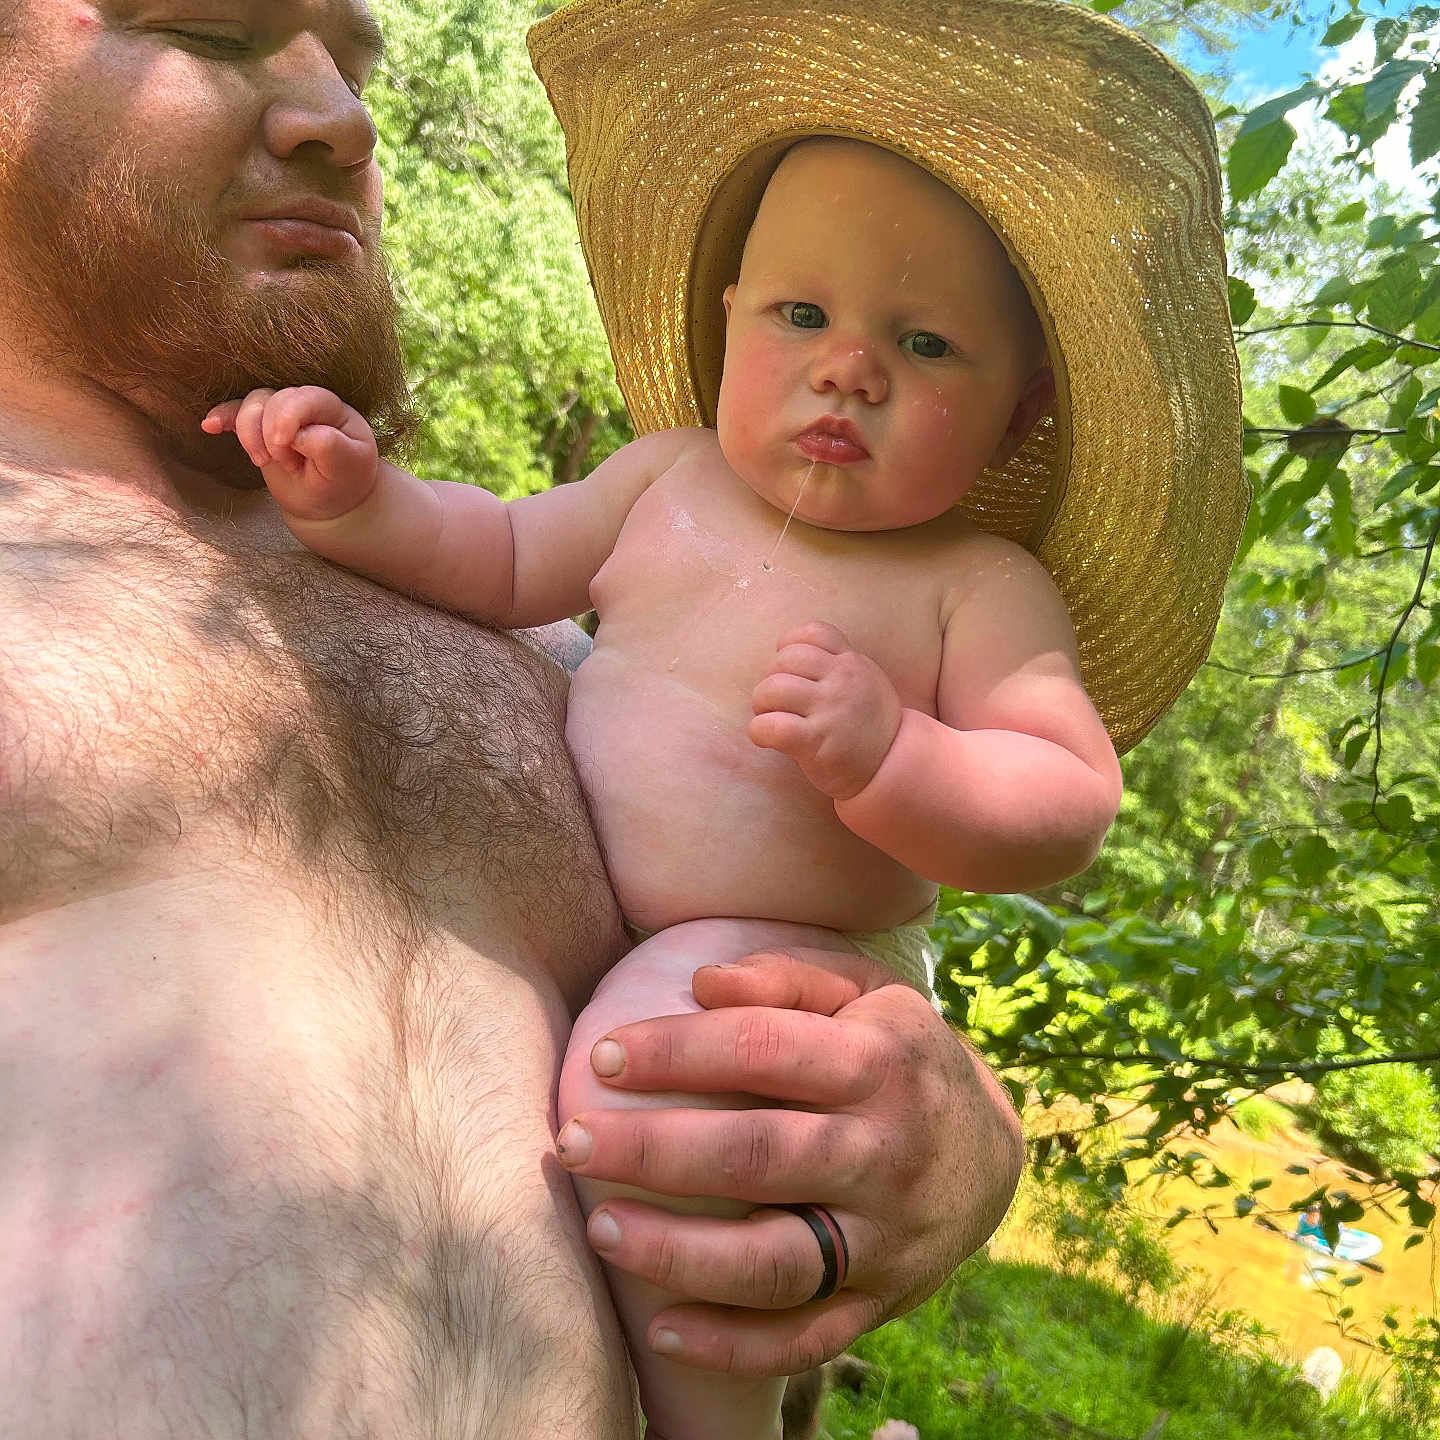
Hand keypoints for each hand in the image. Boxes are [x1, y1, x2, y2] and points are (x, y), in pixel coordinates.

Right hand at [202, 386, 378, 521]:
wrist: (329, 502)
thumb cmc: (343, 481)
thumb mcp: (347, 466)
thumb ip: (328, 445)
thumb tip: (298, 434)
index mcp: (331, 409)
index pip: (303, 397)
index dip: (287, 418)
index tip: (286, 449)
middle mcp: (303, 404)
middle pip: (273, 399)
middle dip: (270, 434)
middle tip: (288, 465)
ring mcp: (279, 415)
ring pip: (252, 404)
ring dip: (249, 434)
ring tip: (262, 462)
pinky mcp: (258, 429)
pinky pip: (235, 413)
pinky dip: (222, 417)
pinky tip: (210, 426)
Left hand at [555, 948, 1023, 1376]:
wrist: (991, 1151)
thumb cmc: (897, 1052)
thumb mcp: (863, 991)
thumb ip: (786, 975)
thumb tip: (702, 982)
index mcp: (880, 1060)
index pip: (762, 1050)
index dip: (677, 1052)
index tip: (605, 1056)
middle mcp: (887, 1151)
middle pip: (758, 1157)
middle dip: (652, 1151)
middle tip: (570, 1142)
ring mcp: (888, 1238)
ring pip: (776, 1261)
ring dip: (679, 1253)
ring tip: (601, 1228)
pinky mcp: (882, 1301)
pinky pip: (805, 1338)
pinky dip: (732, 1343)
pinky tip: (662, 1327)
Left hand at [749, 622, 902, 798]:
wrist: (890, 767)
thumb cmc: (867, 724)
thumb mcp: (866, 680)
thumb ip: (837, 662)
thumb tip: (788, 653)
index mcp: (852, 663)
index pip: (814, 632)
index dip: (790, 645)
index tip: (788, 668)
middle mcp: (843, 681)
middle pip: (786, 659)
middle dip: (770, 678)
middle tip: (775, 701)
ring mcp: (830, 710)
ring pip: (773, 688)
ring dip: (761, 703)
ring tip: (770, 717)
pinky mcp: (816, 742)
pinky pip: (772, 726)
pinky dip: (759, 730)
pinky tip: (766, 737)